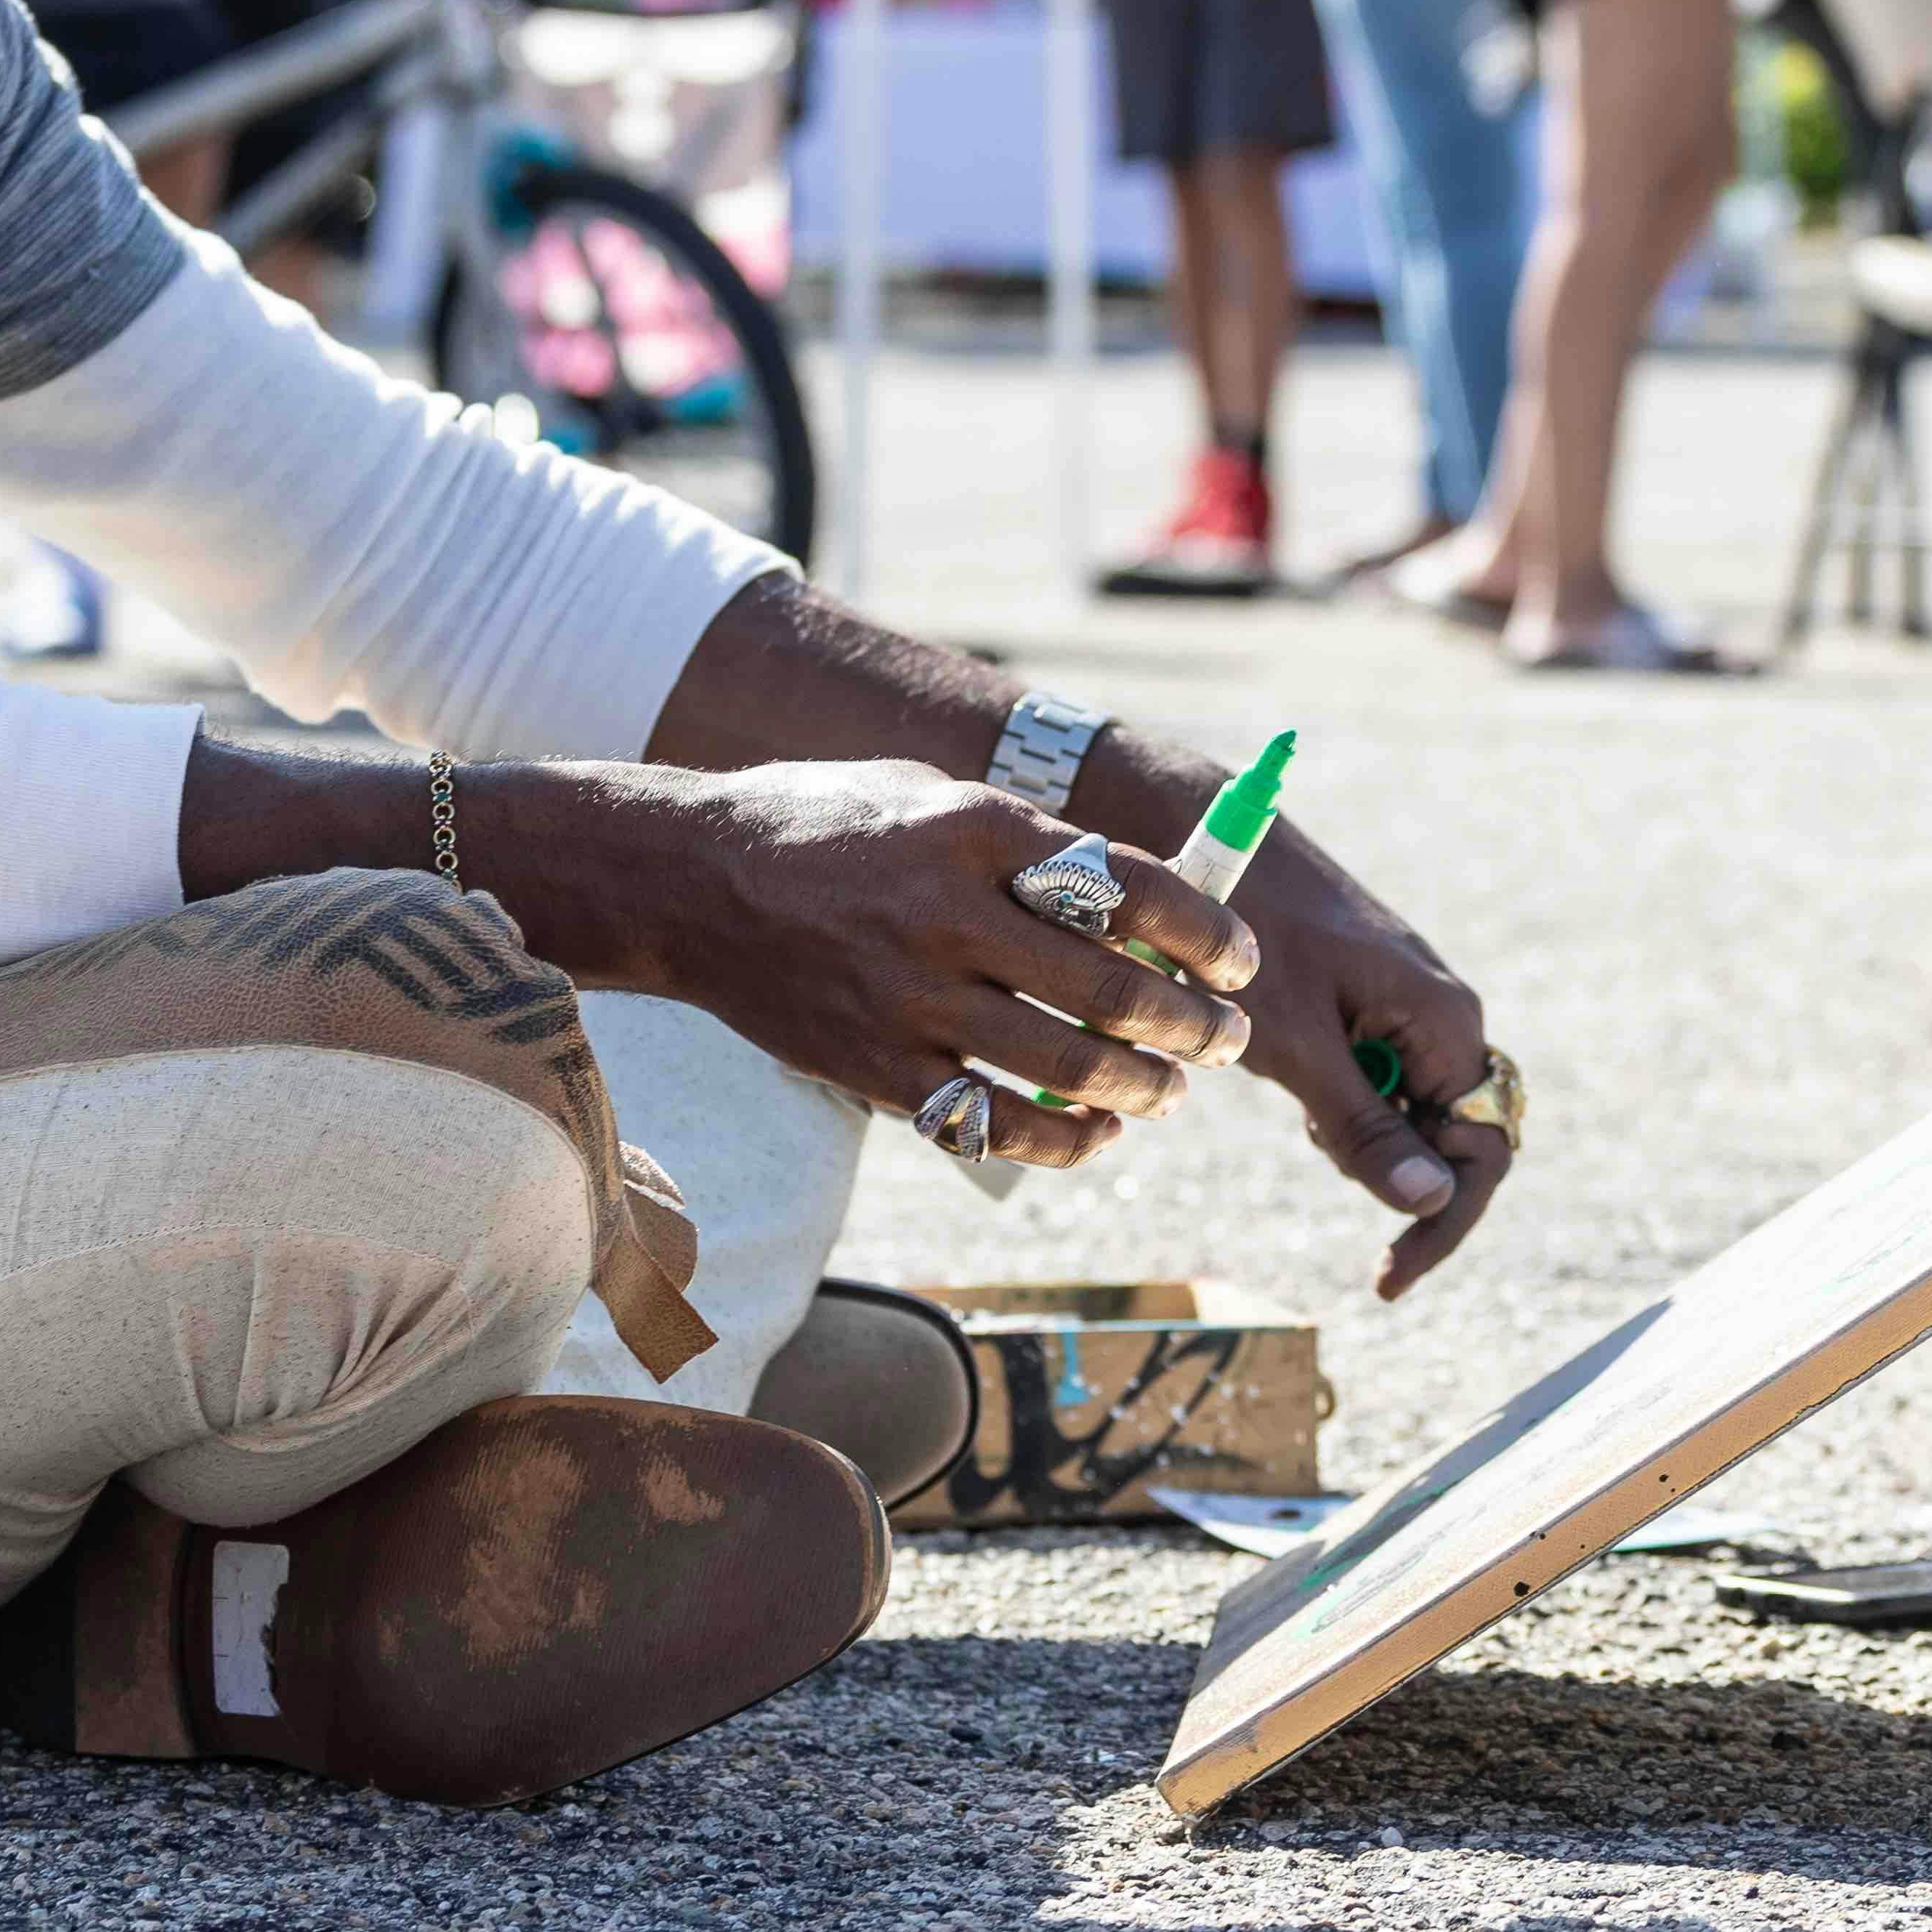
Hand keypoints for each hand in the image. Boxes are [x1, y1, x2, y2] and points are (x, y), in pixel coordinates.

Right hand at [497, 761, 1258, 1171]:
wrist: (689, 881)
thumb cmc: (826, 825)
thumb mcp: (927, 793)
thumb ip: (1023, 841)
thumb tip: (1141, 896)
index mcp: (973, 828)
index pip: (1128, 884)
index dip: (1206, 931)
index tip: (1241, 961)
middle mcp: (948, 913)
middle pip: (1114, 988)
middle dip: (1194, 1025)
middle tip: (1227, 1038)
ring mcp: (911, 998)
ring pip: (1068, 1067)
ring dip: (1145, 1088)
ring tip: (1171, 1088)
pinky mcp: (878, 1067)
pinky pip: (996, 1124)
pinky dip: (1064, 1138)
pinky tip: (1095, 1131)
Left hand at [1163, 806, 1504, 1297]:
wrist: (1205, 843)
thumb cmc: (1248, 937)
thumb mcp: (1297, 1046)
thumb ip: (1364, 1127)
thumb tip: (1432, 1204)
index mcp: (1445, 1020)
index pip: (1483, 1154)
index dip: (1442, 1224)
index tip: (1385, 1277)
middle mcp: (1443, 1014)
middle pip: (1455, 1139)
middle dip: (1395, 1172)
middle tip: (1315, 1143)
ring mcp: (1409, 1006)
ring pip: (1411, 1111)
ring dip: (1362, 1134)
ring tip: (1295, 1094)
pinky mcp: (1371, 1001)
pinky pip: (1378, 1076)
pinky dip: (1340, 1098)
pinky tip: (1290, 1067)